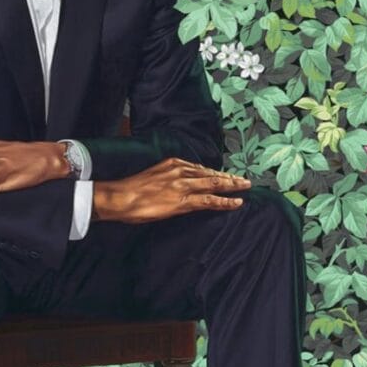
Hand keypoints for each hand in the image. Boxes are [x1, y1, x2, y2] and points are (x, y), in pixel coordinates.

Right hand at [97, 158, 252, 223]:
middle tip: (245, 179)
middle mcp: (181, 171)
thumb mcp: (151, 176)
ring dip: (232, 186)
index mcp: (173, 164)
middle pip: (211, 173)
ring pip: (214, 184)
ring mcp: (183, 185)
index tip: (225, 175)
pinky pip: (209, 200)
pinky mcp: (183, 201)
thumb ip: (166, 177)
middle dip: (229, 177)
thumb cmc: (130, 190)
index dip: (215, 172)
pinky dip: (225, 201)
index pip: (200, 168)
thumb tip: (174, 186)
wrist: (120, 197)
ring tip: (246, 187)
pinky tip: (236, 202)